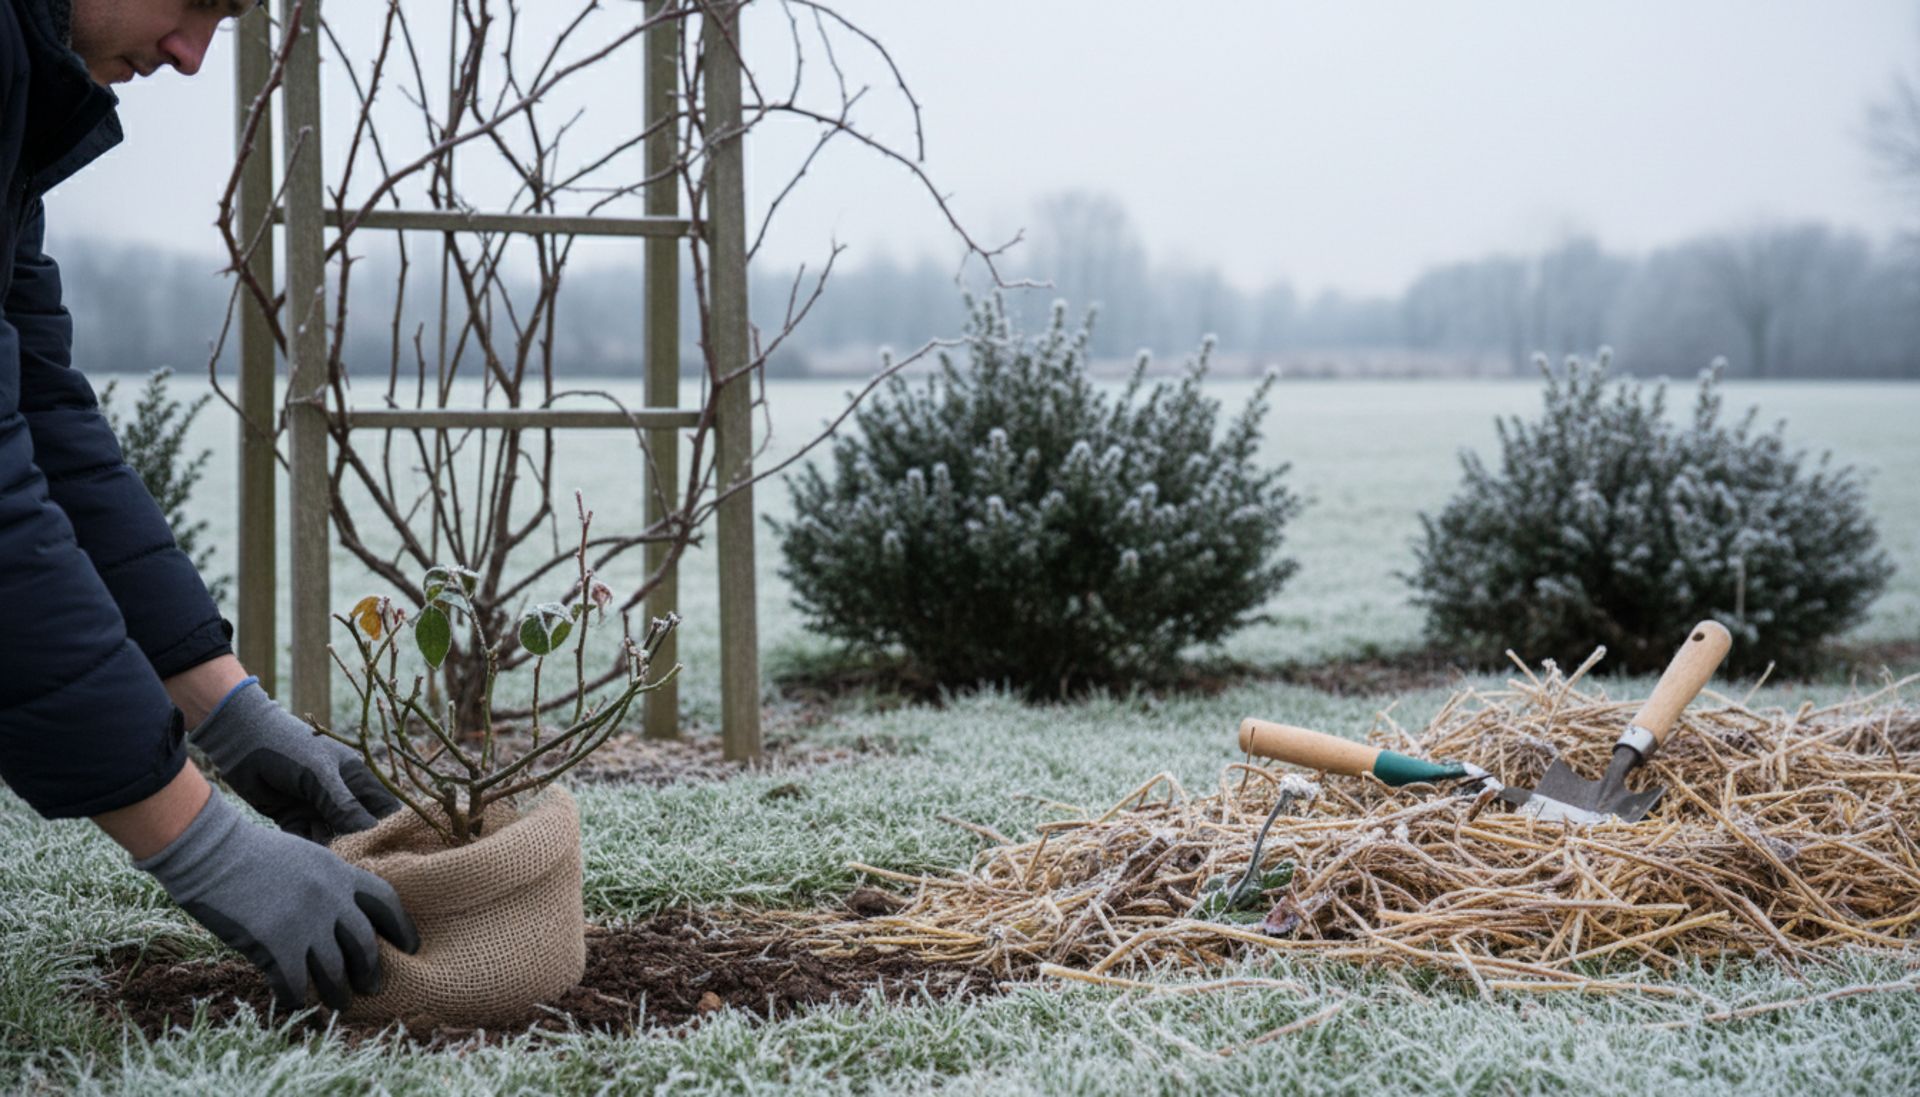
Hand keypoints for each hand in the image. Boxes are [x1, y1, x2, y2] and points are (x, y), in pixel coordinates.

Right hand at [134, 790, 419, 1009]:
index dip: (402, 927)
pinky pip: (296, 984)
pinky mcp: (278, 945)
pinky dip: (298, 999)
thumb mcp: (304, 856)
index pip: (386, 901)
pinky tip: (296, 1004)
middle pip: (364, 944)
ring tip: (340, 1004)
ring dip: (339, 993)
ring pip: (335, 970)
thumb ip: (326, 882)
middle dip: (371, 970)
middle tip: (372, 987)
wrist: (212, 851)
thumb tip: (338, 911)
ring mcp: (307, 922)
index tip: (410, 946)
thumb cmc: (249, 851)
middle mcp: (332, 898)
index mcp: (340, 872)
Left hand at [189, 677, 399, 841]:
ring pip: (333, 837)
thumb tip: (371, 834)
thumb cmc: (289, 748)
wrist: (242, 742)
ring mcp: (317, 807)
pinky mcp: (293, 818)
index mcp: (357, 780)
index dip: (390, 830)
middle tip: (355, 864)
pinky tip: (306, 855)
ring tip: (328, 861)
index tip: (389, 852)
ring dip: (331, 850)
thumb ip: (344, 805)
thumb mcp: (320, 775)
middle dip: (358, 845)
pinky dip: (307, 848)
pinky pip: (306, 840)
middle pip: (359, 829)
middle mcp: (341, 796)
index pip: (385, 810)